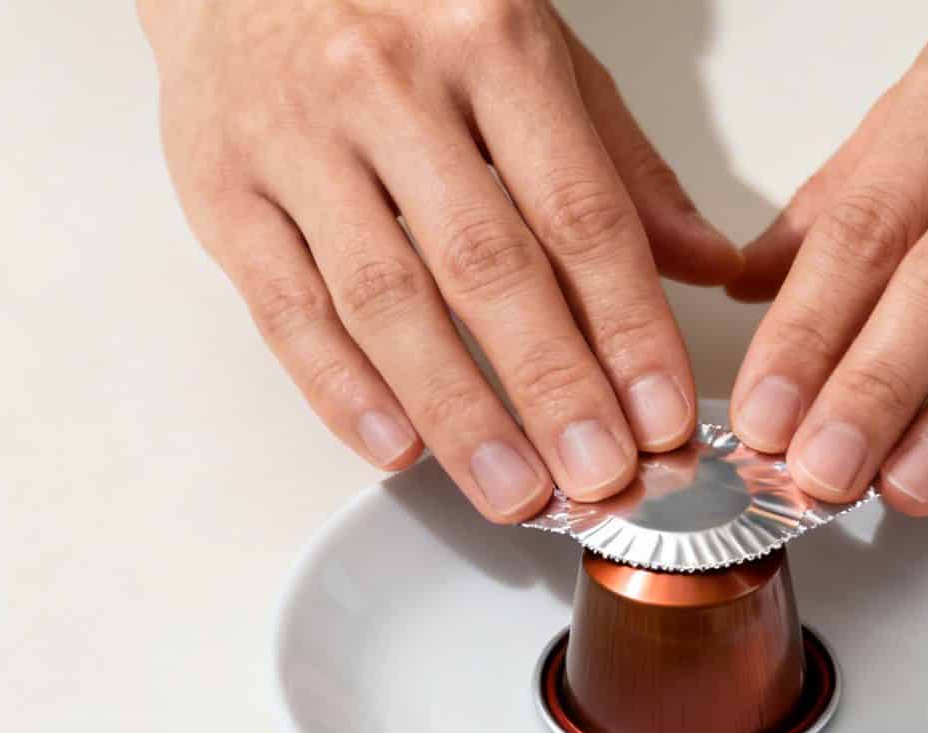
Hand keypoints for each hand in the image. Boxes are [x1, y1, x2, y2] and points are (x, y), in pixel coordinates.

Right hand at [139, 0, 741, 520]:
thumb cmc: (402, 5)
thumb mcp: (535, 49)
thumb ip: (620, 165)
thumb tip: (708, 266)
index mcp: (490, 41)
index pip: (578, 210)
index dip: (627, 326)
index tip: (664, 415)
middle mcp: (389, 85)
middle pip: (485, 265)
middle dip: (553, 387)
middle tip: (600, 476)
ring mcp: (294, 136)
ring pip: (383, 298)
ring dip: (456, 412)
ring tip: (514, 490)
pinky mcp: (219, 184)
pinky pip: (284, 305)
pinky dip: (341, 389)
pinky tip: (398, 449)